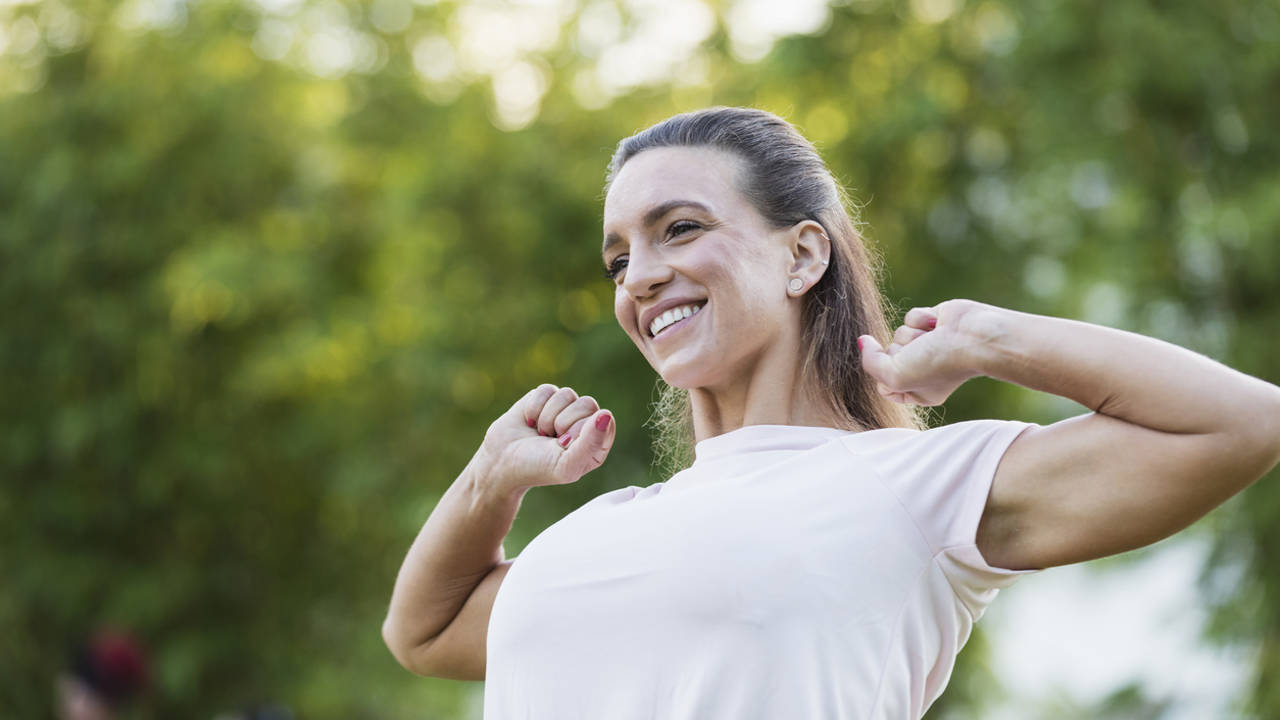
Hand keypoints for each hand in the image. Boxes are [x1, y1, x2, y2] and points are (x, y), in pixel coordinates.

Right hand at [473, 384, 615, 495]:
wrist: (501, 462)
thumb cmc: (538, 468)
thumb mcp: (566, 464)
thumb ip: (590, 444)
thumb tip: (606, 414)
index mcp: (597, 442)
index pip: (603, 421)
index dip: (580, 431)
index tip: (564, 445)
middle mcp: (584, 423)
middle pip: (587, 404)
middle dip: (563, 422)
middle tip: (551, 439)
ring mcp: (565, 408)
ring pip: (567, 394)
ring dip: (547, 416)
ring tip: (540, 433)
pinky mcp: (546, 397)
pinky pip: (547, 390)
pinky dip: (534, 407)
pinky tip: (530, 421)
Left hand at [857, 299, 994, 405]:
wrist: (973, 337)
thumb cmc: (938, 363)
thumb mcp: (895, 375)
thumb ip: (870, 363)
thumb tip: (862, 342)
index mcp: (918, 391)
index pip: (883, 385)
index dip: (887, 374)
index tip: (905, 371)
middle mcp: (923, 370)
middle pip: (888, 355)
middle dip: (902, 350)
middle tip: (923, 352)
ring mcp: (929, 346)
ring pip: (899, 333)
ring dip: (913, 334)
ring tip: (934, 338)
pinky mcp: (933, 323)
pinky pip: (910, 316)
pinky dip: (921, 318)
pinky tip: (938, 324)